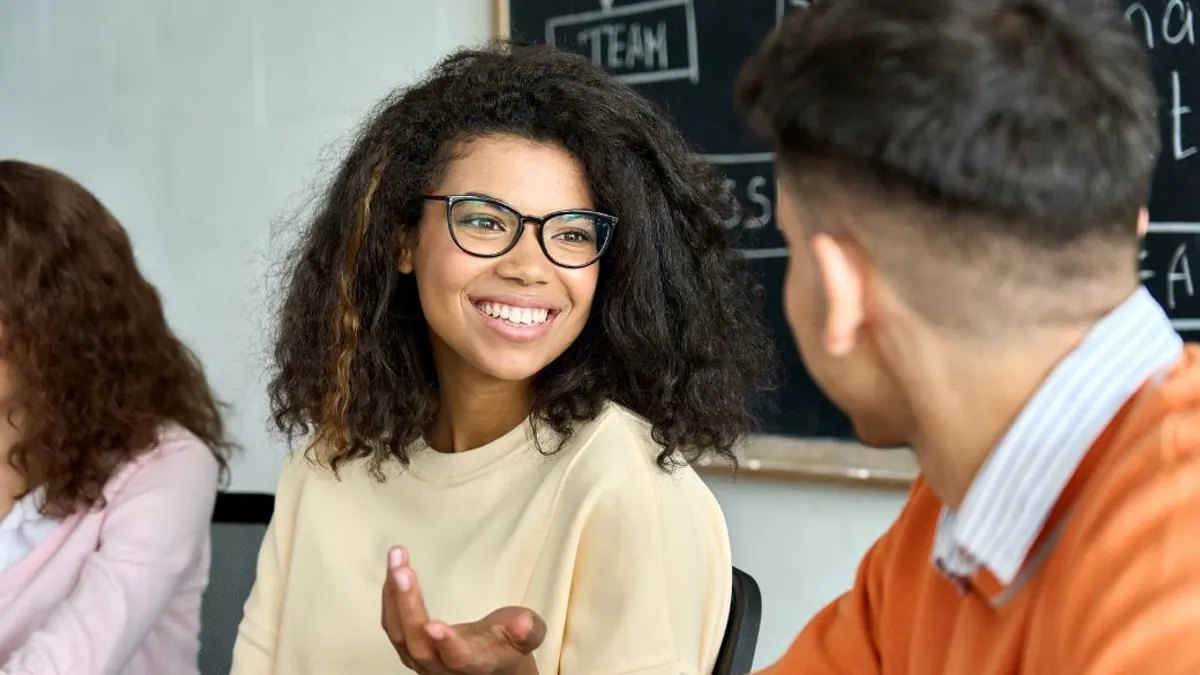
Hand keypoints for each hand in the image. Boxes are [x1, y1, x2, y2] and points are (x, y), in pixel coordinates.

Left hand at [381, 546, 545, 674]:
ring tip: (397, 558)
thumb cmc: (508, 645)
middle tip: (403, 571)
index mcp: (475, 664)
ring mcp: (421, 660)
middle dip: (407, 607)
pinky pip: (393, 624)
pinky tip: (394, 568)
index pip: (459, 658)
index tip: (434, 625)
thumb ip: (527, 631)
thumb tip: (524, 623)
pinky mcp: (409, 647)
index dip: (447, 644)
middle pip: (418, 645)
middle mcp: (442, 668)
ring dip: (394, 595)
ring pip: (399, 633)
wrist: (490, 661)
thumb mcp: (527, 637)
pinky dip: (390, 595)